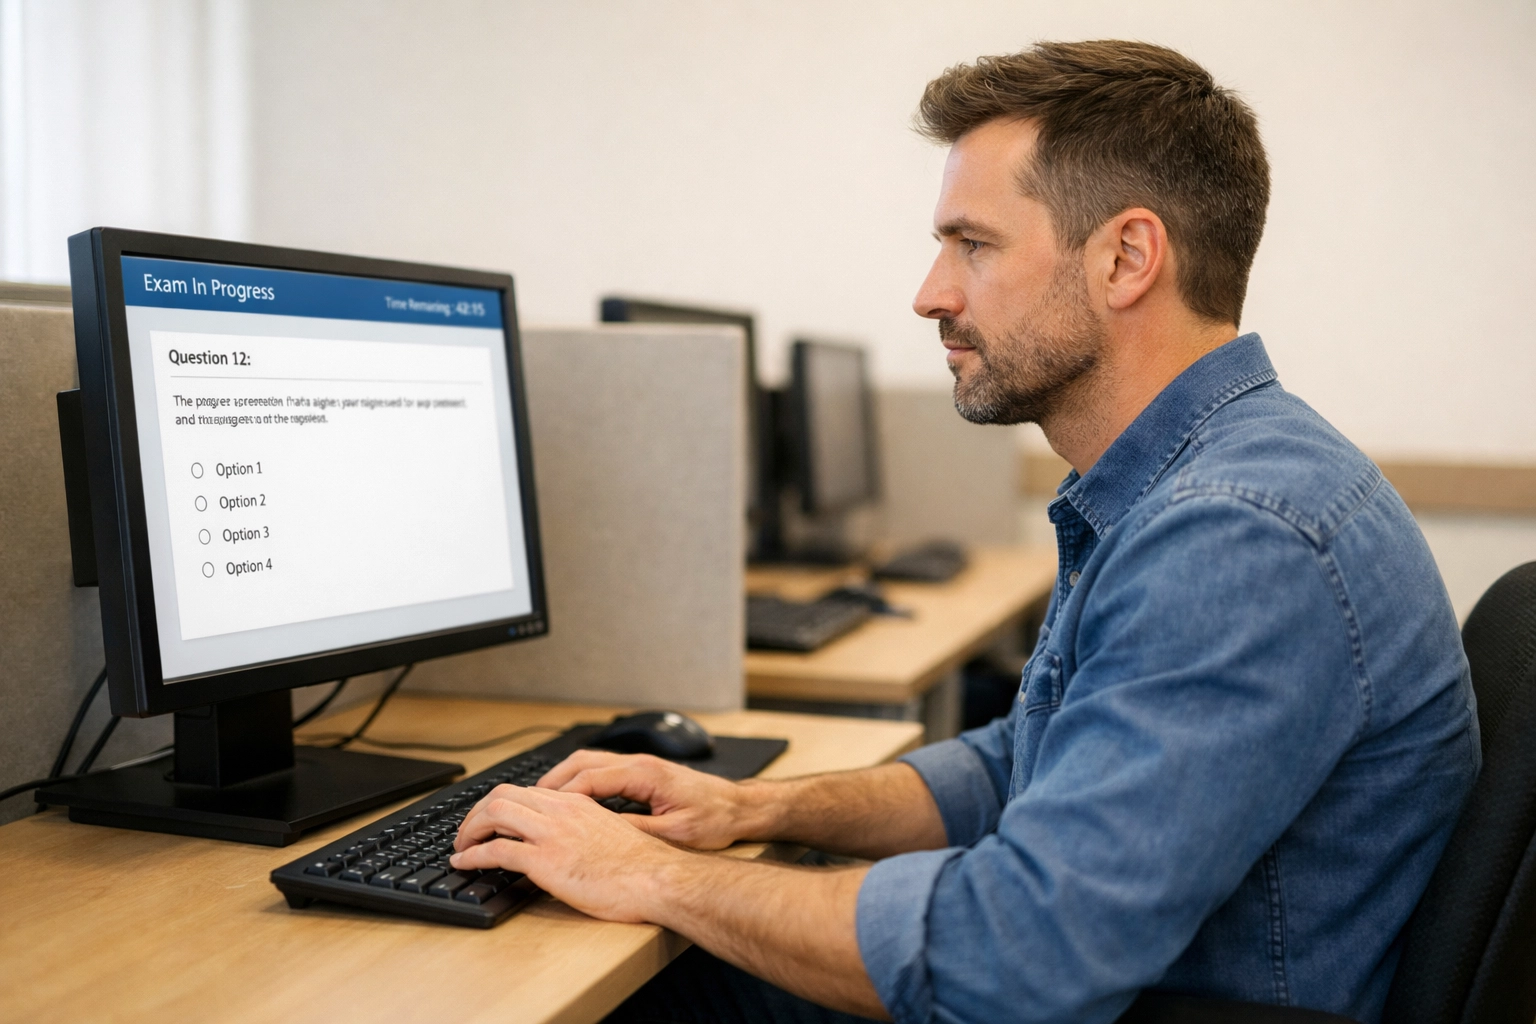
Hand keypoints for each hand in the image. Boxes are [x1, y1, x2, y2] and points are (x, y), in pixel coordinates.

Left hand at [449, 784, 678, 921]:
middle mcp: (561, 811)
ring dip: (469, 829)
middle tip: (468, 832)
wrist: (657, 878)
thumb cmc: (643, 865)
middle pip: (503, 794)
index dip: (502, 804)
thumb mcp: (611, 833)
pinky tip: (463, 864)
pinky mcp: (544, 860)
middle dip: (477, 812)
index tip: (491, 820)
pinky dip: (471, 855)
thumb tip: (568, 843)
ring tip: (461, 846)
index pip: (528, 791)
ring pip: (494, 813)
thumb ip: (585, 829)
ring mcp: (551, 833)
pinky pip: (495, 850)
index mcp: (577, 803)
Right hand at [537, 750, 765, 849]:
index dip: (561, 796)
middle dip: (551, 781)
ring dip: (562, 778)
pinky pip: (601, 769)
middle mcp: (639, 762)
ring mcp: (639, 764)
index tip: (538, 811)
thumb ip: (635, 831)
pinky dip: (579, 780)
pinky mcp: (642, 773)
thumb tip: (598, 834)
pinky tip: (569, 800)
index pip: (590, 778)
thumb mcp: (674, 833)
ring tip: (539, 801)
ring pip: (588, 762)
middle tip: (527, 802)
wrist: (740, 807)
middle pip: (582, 762)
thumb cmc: (714, 819)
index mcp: (645, 774)